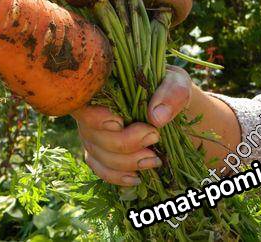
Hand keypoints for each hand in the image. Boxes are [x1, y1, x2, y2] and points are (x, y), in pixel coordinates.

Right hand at [72, 66, 191, 185]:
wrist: (173, 109)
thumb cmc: (170, 90)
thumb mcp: (178, 84)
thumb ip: (171, 94)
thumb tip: (156, 118)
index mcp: (102, 87)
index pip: (83, 104)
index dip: (95, 117)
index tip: (119, 122)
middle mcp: (91, 111)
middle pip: (92, 134)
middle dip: (123, 142)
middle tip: (154, 136)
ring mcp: (93, 134)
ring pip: (98, 155)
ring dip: (126, 162)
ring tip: (154, 159)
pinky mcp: (100, 153)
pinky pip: (101, 170)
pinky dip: (117, 177)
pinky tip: (137, 177)